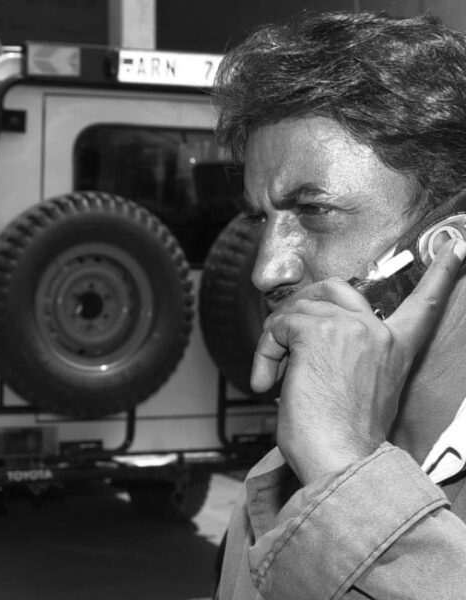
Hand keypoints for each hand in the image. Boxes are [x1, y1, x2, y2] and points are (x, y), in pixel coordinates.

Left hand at [251, 239, 465, 484]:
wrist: (341, 463)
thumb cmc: (342, 437)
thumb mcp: (358, 390)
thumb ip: (347, 355)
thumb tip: (303, 336)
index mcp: (396, 348)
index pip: (423, 303)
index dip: (440, 273)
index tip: (455, 245)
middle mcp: (378, 331)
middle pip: (333, 286)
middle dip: (301, 307)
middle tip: (284, 341)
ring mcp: (350, 327)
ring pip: (298, 308)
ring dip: (276, 340)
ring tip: (273, 375)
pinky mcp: (318, 331)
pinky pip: (278, 326)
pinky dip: (264, 352)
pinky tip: (265, 381)